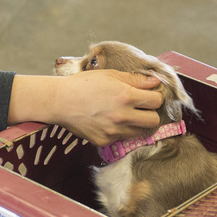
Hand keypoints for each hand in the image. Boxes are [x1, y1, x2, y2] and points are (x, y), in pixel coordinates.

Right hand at [9, 71, 162, 146]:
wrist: (60, 102)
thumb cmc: (83, 84)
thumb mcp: (110, 75)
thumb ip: (135, 79)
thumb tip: (155, 82)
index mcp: (126, 95)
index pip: (156, 101)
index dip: (154, 96)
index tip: (148, 95)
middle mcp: (122, 116)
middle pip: (154, 121)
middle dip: (151, 113)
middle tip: (141, 108)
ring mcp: (113, 131)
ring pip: (140, 132)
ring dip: (137, 123)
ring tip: (125, 114)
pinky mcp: (104, 141)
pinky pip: (121, 138)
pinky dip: (119, 131)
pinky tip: (108, 121)